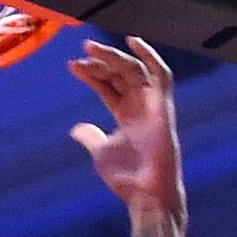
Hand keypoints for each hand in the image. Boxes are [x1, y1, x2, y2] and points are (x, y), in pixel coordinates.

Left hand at [67, 37, 184, 219]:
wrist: (145, 195)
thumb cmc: (127, 178)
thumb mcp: (101, 152)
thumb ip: (90, 136)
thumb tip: (76, 128)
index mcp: (126, 116)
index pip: (108, 86)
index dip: (92, 74)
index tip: (73, 65)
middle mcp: (140, 107)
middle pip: (120, 75)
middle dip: (101, 62)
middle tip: (82, 51)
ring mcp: (153, 106)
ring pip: (135, 70)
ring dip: (114, 57)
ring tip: (92, 48)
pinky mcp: (164, 107)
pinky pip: (161, 75)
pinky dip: (150, 56)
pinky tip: (133, 42)